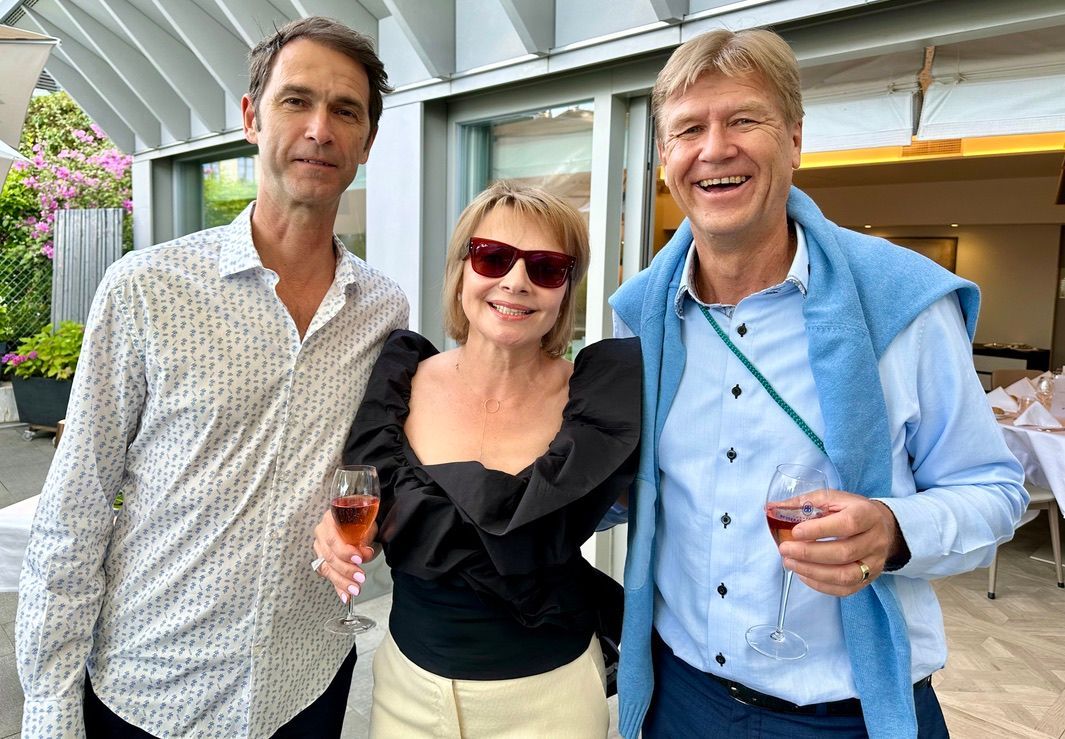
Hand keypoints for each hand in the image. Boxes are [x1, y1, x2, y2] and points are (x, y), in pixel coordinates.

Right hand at [312, 510, 378, 602]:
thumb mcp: (367, 524)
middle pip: (329, 556)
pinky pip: (329, 576)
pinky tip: (345, 595)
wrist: (359, 523)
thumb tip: (364, 553)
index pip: (333, 539)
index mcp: (330, 519)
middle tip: (360, 577)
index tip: (359, 559)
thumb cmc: (363, 521)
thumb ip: (365, 538)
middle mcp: (322, 533)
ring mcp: (320, 547)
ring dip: (342, 581)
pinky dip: (338, 587)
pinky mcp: (323, 561)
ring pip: (327, 568)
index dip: (345, 551)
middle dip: (346, 569)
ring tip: (355, 589)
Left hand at [776, 490, 901, 596]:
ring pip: (845, 575)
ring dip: (813, 572)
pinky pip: (845, 589)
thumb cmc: (849, 510)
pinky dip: (820, 585)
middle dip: (810, 553)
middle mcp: (875, 540)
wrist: (881, 526)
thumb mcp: (831, 498)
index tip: (795, 532)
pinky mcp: (869, 579)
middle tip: (785, 549)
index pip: (847, 524)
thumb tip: (771, 508)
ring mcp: (874, 563)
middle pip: (844, 552)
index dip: (819, 530)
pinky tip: (803, 574)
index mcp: (867, 514)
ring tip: (789, 563)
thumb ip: (803, 503)